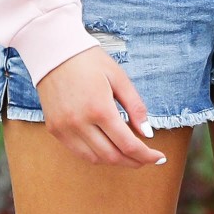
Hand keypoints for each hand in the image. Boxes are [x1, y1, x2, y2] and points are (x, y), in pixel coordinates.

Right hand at [34, 45, 168, 165]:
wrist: (53, 52)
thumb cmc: (88, 60)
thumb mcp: (119, 78)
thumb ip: (135, 107)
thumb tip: (147, 134)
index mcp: (99, 109)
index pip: (128, 145)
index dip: (147, 156)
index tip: (159, 158)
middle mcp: (80, 123)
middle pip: (112, 156)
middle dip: (133, 162)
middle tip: (146, 159)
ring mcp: (64, 128)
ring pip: (95, 159)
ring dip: (115, 161)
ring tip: (129, 155)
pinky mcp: (54, 129)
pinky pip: (79, 152)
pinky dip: (96, 155)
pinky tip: (108, 148)